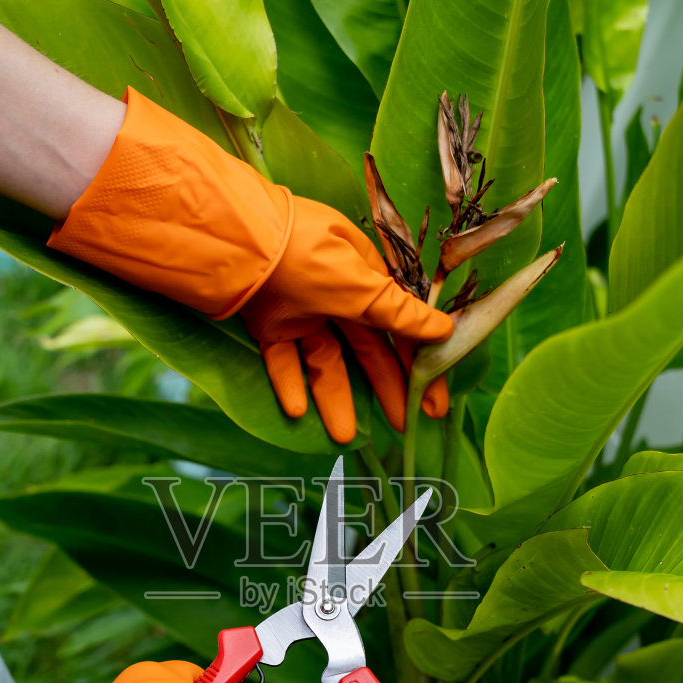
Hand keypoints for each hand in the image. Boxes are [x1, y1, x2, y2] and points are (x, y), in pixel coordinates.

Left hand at [240, 198, 452, 442]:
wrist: (238, 244)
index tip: (432, 402)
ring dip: (335, 398)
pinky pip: (283, 360)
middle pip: (367, 350)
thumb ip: (399, 313)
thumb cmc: (307, 256)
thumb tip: (445, 330)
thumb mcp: (359, 285)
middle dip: (386, 387)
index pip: (401, 327)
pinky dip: (289, 384)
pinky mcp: (269, 324)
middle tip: (403, 425)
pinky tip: (297, 411)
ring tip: (344, 437)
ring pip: (325, 362)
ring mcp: (302, 311)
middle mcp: (337, 296)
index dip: (420, 364)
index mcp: (366, 278)